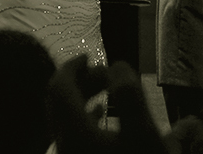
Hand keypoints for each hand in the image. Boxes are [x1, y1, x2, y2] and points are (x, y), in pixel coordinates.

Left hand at [48, 55, 172, 153]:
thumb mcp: (144, 135)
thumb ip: (129, 96)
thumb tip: (117, 66)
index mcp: (75, 134)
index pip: (59, 88)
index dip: (73, 67)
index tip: (92, 57)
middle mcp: (65, 147)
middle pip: (59, 104)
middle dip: (80, 83)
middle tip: (106, 75)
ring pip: (66, 121)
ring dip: (84, 101)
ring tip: (108, 94)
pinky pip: (74, 137)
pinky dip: (86, 121)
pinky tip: (102, 120)